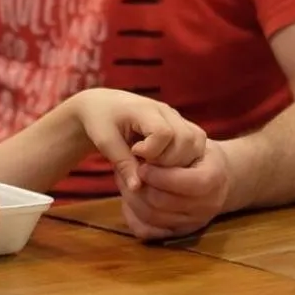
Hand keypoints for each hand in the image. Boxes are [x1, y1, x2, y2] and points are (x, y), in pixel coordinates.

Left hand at [64, 90, 206, 194]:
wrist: (101, 106)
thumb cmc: (99, 121)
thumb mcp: (105, 142)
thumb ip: (122, 163)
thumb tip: (138, 188)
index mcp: (146, 109)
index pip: (164, 133)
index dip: (152, 151)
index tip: (135, 153)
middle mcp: (167, 111)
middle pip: (185, 139)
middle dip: (168, 161)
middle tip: (146, 164)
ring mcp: (176, 118)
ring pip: (195, 143)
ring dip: (177, 162)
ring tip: (154, 164)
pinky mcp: (181, 127)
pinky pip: (195, 145)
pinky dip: (183, 159)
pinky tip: (163, 164)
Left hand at [119, 139, 233, 241]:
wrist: (220, 176)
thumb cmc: (199, 153)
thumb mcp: (191, 140)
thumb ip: (171, 147)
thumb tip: (140, 154)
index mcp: (214, 178)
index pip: (185, 183)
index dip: (159, 176)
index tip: (142, 165)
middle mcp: (207, 205)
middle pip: (163, 202)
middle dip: (139, 186)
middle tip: (127, 172)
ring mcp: (194, 222)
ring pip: (152, 218)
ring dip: (132, 199)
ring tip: (126, 182)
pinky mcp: (180, 232)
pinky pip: (148, 232)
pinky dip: (133, 216)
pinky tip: (129, 200)